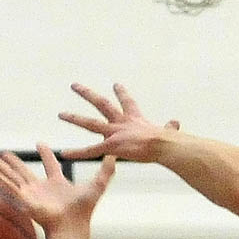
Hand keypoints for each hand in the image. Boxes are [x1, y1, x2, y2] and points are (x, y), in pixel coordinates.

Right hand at [0, 143, 114, 230]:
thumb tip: (115, 155)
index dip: (46, 154)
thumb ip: (106, 171)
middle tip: (3, 151)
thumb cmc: (83, 210)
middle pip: (24, 170)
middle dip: (13, 162)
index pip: (50, 165)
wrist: (72, 226)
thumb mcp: (96, 186)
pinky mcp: (23, 198)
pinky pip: (7, 184)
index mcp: (58, 183)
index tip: (39, 143)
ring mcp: (31, 193)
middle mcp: (42, 188)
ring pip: (12, 175)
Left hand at [58, 83, 179, 161]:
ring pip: (90, 123)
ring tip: (61, 114)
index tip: (115, 85)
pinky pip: (90, 150)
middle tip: (75, 86)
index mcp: (136, 119)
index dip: (121, 94)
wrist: (162, 145)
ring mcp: (114, 133)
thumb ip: (169, 128)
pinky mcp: (110, 146)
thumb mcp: (168, 131)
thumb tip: (177, 123)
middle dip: (87, 94)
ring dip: (75, 118)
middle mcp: (122, 122)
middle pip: (101, 104)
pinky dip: (77, 153)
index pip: (127, 103)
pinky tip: (64, 153)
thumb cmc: (168, 141)